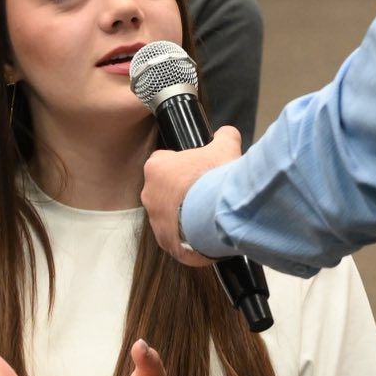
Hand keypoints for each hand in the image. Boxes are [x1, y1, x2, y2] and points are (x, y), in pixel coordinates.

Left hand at [143, 125, 241, 267]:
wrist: (218, 215)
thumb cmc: (216, 177)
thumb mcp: (226, 147)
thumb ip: (224, 136)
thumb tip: (226, 134)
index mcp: (157, 168)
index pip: (162, 161)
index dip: (179, 164)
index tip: (195, 169)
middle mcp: (149, 194)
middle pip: (164, 189)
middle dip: (181, 191)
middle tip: (204, 191)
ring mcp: (155, 220)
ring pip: (169, 214)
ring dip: (184, 213)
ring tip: (208, 213)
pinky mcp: (166, 241)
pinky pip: (177, 236)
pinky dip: (189, 234)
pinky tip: (207, 230)